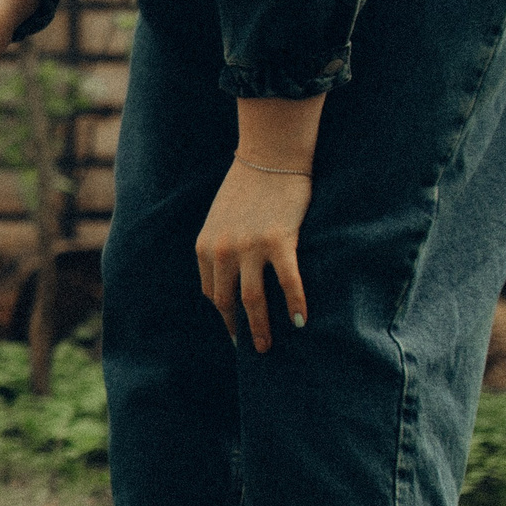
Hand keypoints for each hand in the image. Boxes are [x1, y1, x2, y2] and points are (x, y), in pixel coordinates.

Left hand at [196, 96, 322, 353]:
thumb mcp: (220, 220)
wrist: (269, 157)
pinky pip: (287, 282)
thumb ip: (220, 248)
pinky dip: (295, 304)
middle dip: (236, 328)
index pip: (210, 292)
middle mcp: (222, 251)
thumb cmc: (247, 188)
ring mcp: (250, 248)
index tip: (232, 328)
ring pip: (252, 299)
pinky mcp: (279, 241)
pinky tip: (301, 322)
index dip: (222, 314)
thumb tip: (229, 277)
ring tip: (266, 347)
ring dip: (260, 327)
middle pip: (227, 302)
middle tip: (248, 347)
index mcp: (205, 247)